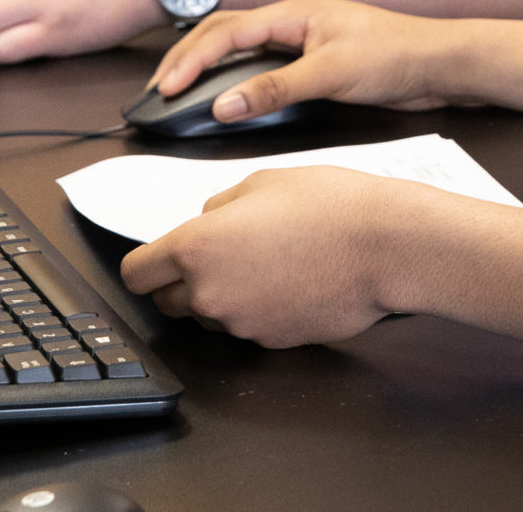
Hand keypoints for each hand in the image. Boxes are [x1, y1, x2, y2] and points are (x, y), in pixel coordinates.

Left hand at [120, 167, 432, 347]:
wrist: (386, 246)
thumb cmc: (331, 206)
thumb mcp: (263, 181)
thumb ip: (220, 206)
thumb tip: (208, 221)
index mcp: (196, 247)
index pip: (136, 274)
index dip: (145, 263)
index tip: (158, 257)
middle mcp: (209, 293)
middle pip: (166, 301)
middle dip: (181, 280)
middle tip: (219, 252)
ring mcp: (241, 323)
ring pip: (209, 315)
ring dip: (221, 295)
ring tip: (266, 261)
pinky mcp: (271, 341)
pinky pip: (247, 326)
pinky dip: (257, 308)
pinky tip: (289, 280)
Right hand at [150, 0, 475, 120]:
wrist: (441, 64)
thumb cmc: (397, 56)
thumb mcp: (332, 74)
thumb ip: (276, 89)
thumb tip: (223, 104)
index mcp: (293, 11)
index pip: (225, 32)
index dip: (190, 60)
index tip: (166, 89)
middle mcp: (293, 20)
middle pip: (223, 32)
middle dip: (186, 58)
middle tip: (159, 91)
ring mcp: (303, 39)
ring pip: (240, 47)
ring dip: (207, 66)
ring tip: (179, 93)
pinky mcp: (314, 61)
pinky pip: (261, 65)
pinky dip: (234, 79)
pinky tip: (225, 98)